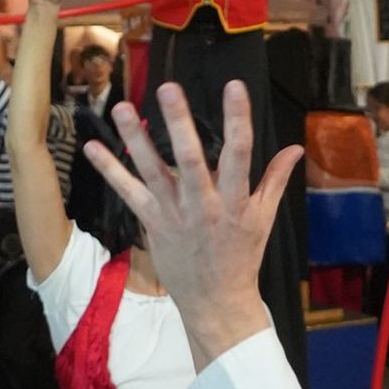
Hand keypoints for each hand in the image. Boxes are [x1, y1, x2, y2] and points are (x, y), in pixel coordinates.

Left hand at [85, 78, 301, 368]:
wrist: (217, 301)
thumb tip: (295, 147)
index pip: (240, 153)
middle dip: (180, 124)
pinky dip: (109, 170)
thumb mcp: (265, 218)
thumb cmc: (242, 256)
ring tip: (122, 108)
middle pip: (190, 159)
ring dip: (136, 139)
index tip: (235, 86)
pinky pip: (127, 193)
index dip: (238, 119)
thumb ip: (276, 178)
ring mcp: (174, 214)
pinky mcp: (152, 222)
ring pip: (153, 172)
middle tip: (168, 88)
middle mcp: (204, 205)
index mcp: (236, 200)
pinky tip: (92, 147)